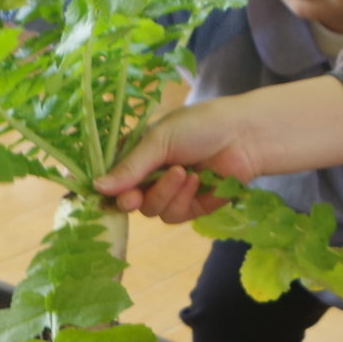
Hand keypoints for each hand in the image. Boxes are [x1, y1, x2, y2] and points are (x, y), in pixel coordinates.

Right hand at [94, 77, 342, 223]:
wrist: (246, 136)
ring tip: (184, 173)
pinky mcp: (193, 208)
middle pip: (129, 202)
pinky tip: (198, 181)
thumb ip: (130, 166)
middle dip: (135, 198)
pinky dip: (185, 200)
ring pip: (153, 211)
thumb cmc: (201, 125)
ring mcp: (172, 192)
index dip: (107, 189)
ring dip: (166, 194)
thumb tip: (97, 188)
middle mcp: (151, 175)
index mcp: (138, 154)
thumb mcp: (159, 139)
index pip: (112, 178)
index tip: (104, 194)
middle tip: (135, 196)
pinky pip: (176, 216)